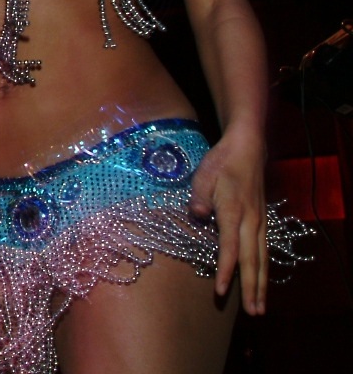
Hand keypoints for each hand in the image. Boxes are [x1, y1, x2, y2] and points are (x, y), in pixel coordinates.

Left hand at [189, 124, 267, 313]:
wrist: (247, 148)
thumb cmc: (222, 162)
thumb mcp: (203, 175)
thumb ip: (199, 197)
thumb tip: (197, 215)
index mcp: (235, 213)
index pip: (230, 249)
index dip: (225, 271)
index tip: (221, 291)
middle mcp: (251, 222)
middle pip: (253, 261)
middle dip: (252, 288)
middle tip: (254, 313)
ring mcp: (260, 222)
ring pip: (262, 259)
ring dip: (262, 284)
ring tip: (261, 306)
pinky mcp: (262, 220)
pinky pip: (264, 250)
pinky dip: (264, 269)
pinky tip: (262, 281)